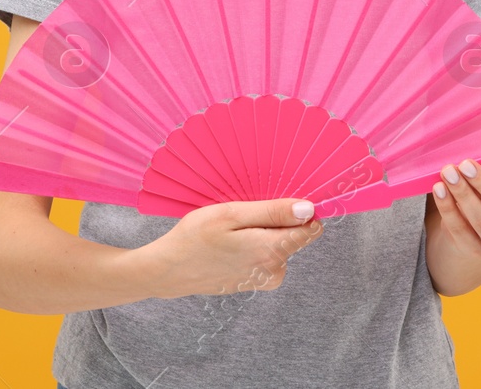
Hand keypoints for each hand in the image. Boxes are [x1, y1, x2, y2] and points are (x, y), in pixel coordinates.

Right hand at [138, 198, 323, 298]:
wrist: (169, 269)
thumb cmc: (195, 237)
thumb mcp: (232, 215)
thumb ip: (273, 212)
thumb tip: (309, 210)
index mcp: (272, 251)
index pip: (312, 229)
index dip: (302, 210)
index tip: (283, 199)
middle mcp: (274, 269)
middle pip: (294, 234)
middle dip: (276, 219)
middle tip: (245, 211)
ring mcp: (264, 279)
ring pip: (279, 244)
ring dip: (262, 231)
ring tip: (234, 227)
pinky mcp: (255, 281)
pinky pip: (266, 255)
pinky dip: (254, 244)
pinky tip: (231, 241)